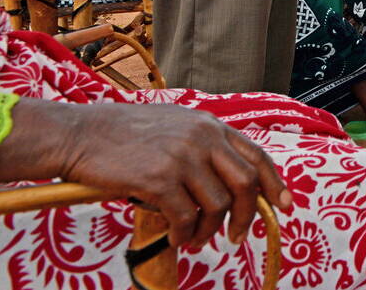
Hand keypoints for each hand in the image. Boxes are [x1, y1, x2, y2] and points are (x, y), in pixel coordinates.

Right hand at [56, 101, 290, 249]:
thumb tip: (228, 185)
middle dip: (248, 216)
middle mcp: (203, 137)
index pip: (257, 155)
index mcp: (211, 125)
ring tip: (194, 240)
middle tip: (236, 238)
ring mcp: (183, 157)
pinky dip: (185, 234)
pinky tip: (176, 238)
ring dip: (209, 231)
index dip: (275, 183)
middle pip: (246, 183)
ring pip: (218, 205)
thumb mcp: (176, 128)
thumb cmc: (124, 135)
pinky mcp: (159, 178)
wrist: (81, 134)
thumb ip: (204, 147)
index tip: (284, 206)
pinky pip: (186, 217)